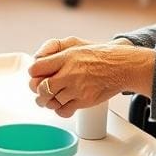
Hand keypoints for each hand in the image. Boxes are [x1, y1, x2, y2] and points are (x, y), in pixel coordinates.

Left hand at [28, 40, 154, 117]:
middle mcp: (69, 73)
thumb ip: (57, 52)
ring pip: (51, 101)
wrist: (121, 67)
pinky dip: (60, 109)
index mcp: (66, 57)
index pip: (37, 68)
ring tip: (52, 98)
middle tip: (41, 92)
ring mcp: (76, 88)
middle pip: (41, 88)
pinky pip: (63, 110)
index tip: (37, 76)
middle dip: (38, 91)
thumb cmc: (101, 55)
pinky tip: (63, 104)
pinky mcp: (83, 101)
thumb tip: (39, 58)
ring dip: (49, 102)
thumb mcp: (77, 45)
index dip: (34, 74)